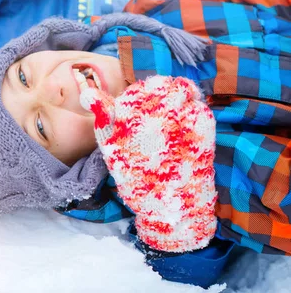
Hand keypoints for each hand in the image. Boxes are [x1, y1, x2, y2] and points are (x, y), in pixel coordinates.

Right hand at [80, 75, 216, 252]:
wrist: (171, 208)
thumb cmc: (137, 179)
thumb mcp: (112, 149)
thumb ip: (103, 117)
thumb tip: (87, 93)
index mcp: (133, 115)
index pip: (137, 90)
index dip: (140, 95)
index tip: (142, 105)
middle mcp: (158, 111)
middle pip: (164, 85)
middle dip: (162, 91)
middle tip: (163, 104)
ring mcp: (184, 117)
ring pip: (183, 90)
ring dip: (180, 97)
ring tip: (176, 115)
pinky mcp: (204, 127)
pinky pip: (199, 106)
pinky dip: (194, 110)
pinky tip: (188, 127)